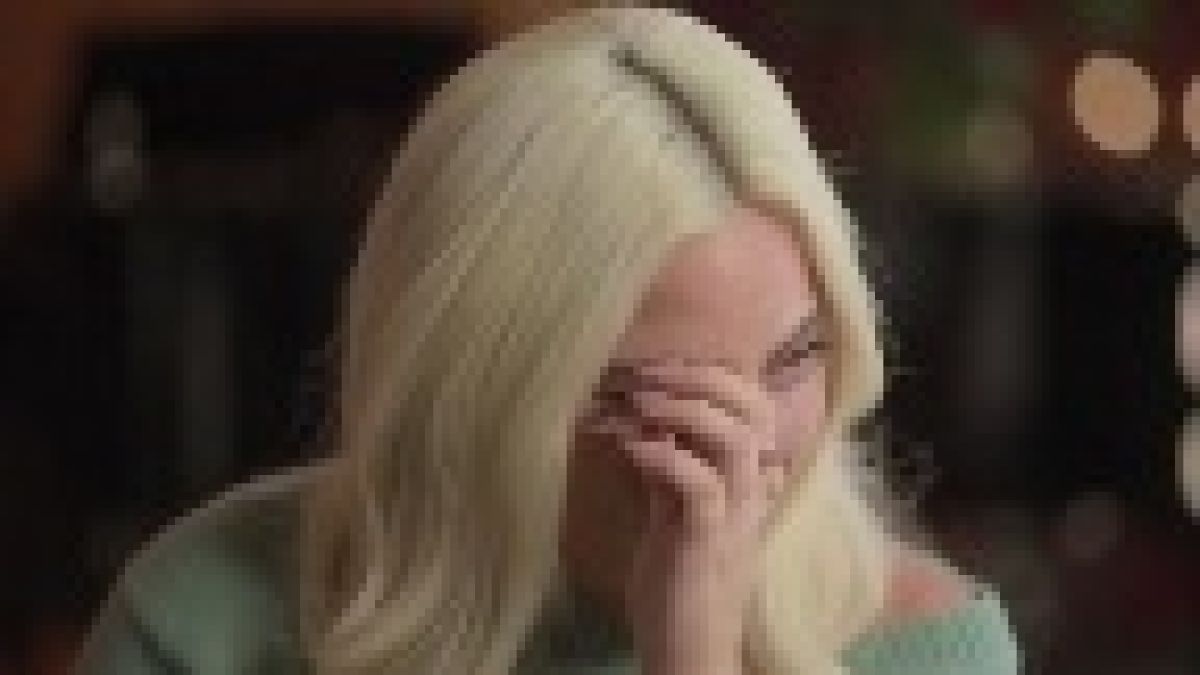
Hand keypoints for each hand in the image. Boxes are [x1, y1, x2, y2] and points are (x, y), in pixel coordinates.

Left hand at [581, 356, 783, 674]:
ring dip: (682, 409)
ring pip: (733, 440)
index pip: (754, 404)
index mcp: (748, 480)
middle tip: (646, 374)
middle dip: (698, 379)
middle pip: (752, 409)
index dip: (713, 375)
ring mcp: (734, 516)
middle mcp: (752, 491)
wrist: (689, 649)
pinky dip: (664, 456)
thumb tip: (643, 420)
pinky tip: (630, 446)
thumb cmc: (679, 581)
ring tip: (638, 401)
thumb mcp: (674, 511)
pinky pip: (699, 485)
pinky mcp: (707, 542)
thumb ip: (670, 467)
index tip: (662, 367)